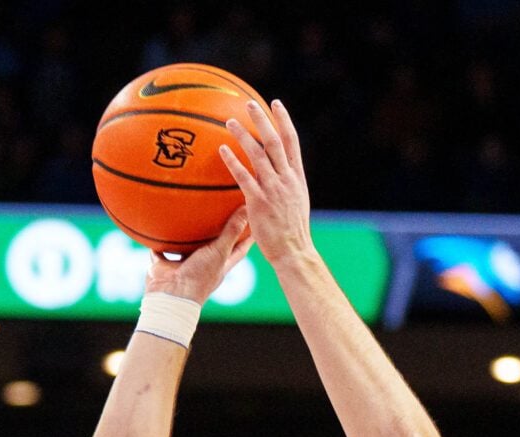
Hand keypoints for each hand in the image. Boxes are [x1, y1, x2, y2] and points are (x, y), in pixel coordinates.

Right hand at [144, 205, 252, 302]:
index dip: (247, 238)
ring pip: (185, 247)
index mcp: (219, 265)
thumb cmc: (199, 277)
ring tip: (188, 215)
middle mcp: (202, 265)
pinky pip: (160, 251)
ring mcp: (182, 265)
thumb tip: (247, 207)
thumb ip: (231, 231)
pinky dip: (158, 242)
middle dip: (216, 233)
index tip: (255, 225)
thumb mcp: (219, 251)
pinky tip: (158, 226)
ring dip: (186, 235)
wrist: (170, 294)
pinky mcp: (164, 265)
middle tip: (222, 214)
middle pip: (212, 246)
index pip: (239, 249)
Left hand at [218, 100, 314, 271]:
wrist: (293, 251)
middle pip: (275, 141)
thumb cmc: (291, 230)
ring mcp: (274, 189)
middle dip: (262, 119)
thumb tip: (273, 174)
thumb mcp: (295, 201)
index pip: (292, 141)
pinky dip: (233, 161)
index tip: (276, 104)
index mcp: (296, 176)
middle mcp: (286, 178)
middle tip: (249, 103)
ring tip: (229, 121)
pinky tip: (222, 150)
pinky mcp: (259, 202)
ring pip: (258, 154)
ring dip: (244, 135)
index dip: (284, 120)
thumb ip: (285, 184)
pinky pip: (244, 177)